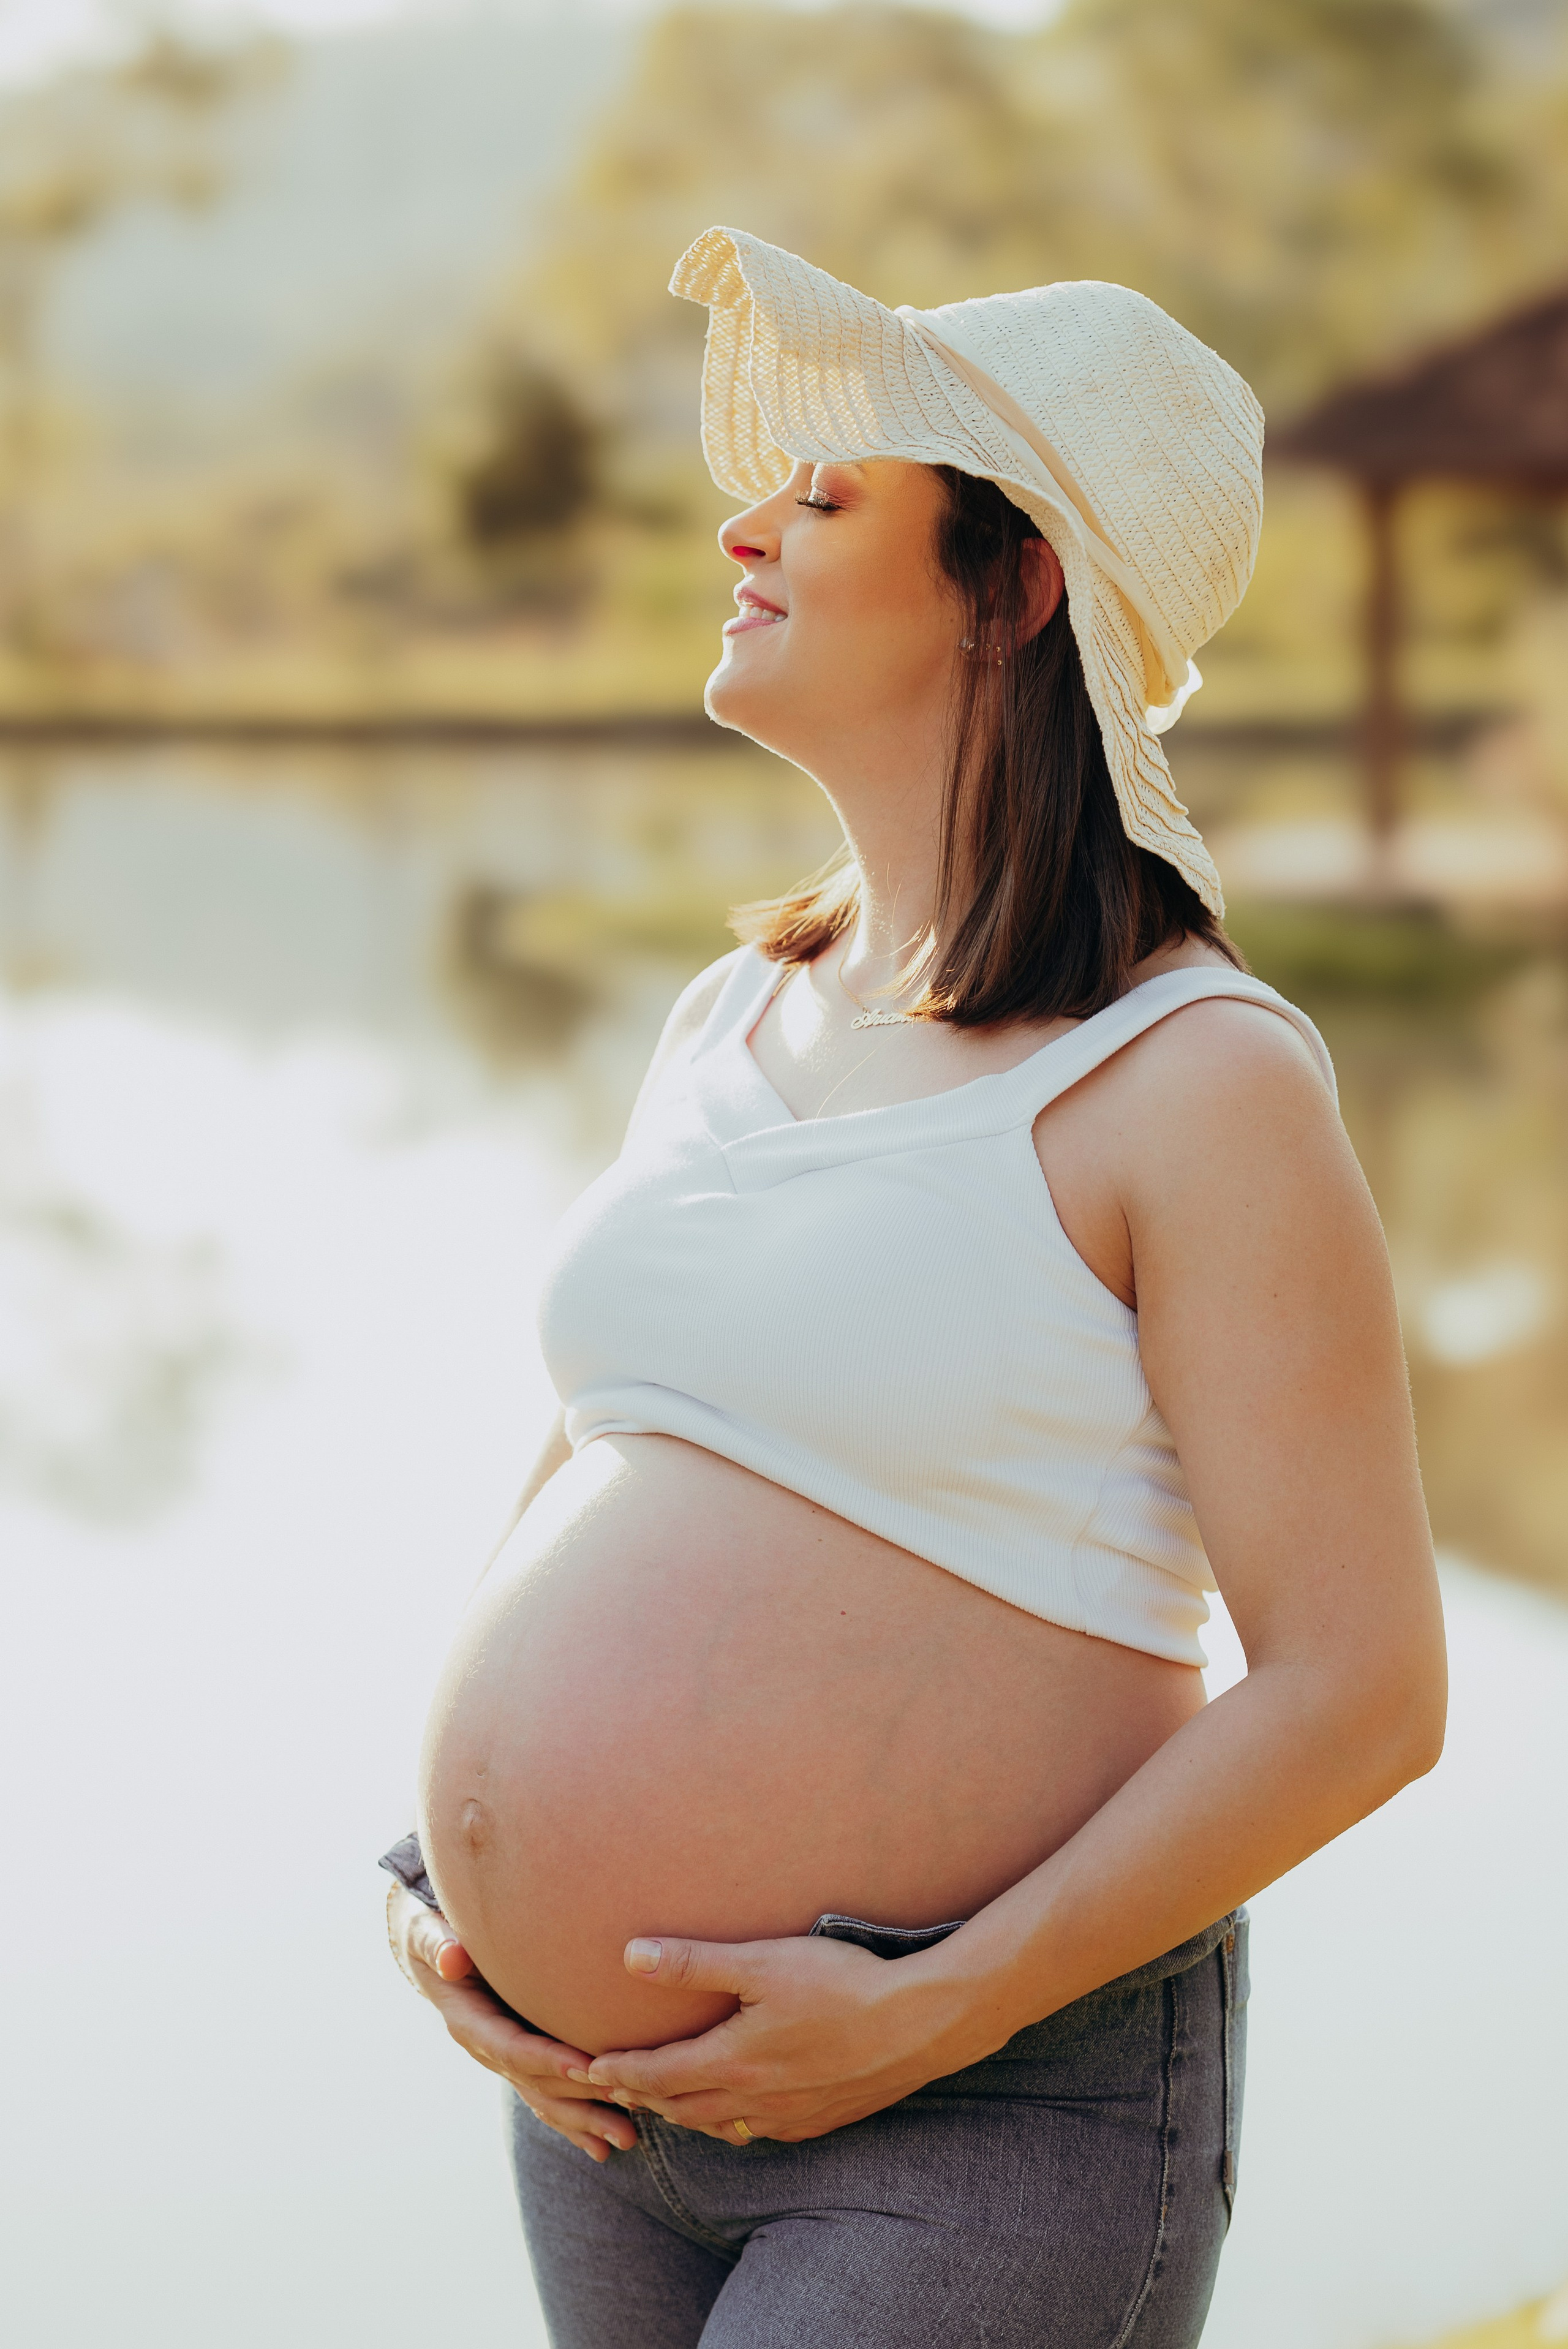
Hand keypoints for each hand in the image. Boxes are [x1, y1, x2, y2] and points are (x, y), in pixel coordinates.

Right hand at [385, 1882, 634, 2162]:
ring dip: (586, 2120)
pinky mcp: (522, 2061)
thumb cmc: (435, 1937)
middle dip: (580, 2099)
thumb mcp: (427, 1934)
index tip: (586, 2066)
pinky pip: (548, 2096)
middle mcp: (489, 2051)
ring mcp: (507, 2061)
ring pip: (547, 2098)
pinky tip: (603, 2147)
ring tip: (627, 2140)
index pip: (512, 2048)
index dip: (547, 2060)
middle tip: (626, 2110)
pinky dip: (575, 2120)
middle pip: (537, 2083)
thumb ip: (436, 1943)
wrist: (433, 1952)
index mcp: (469, 2025)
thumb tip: (451, 1959)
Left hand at [581, 1931, 983, 2145]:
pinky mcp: (820, 2120)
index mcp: (733, 2061)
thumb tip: (629, 1956)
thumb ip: (693, 1962)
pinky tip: (736, 2112)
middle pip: (681, 2105)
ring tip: (665, 2100)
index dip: (618, 2071)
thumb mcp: (762, 1961)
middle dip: (642, 2095)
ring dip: (684, 2113)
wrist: (919, 2023)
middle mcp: (753, 2099)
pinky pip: (759, 2132)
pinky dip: (732, 2123)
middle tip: (612, 2086)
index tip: (587, 2068)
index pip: (656, 2073)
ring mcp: (789, 2116)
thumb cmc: (841, 1984)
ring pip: (719, 2125)